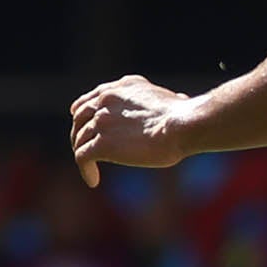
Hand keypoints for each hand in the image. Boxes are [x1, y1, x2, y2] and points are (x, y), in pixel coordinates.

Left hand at [70, 76, 191, 187]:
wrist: (182, 127)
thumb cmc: (187, 118)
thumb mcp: (172, 99)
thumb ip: (167, 100)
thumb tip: (181, 100)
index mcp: (124, 86)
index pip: (92, 98)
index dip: (83, 112)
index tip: (83, 123)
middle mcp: (107, 100)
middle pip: (80, 118)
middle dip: (79, 133)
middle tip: (85, 148)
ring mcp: (101, 122)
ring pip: (79, 139)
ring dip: (83, 152)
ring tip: (91, 167)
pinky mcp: (102, 144)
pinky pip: (82, 157)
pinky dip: (85, 170)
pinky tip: (93, 180)